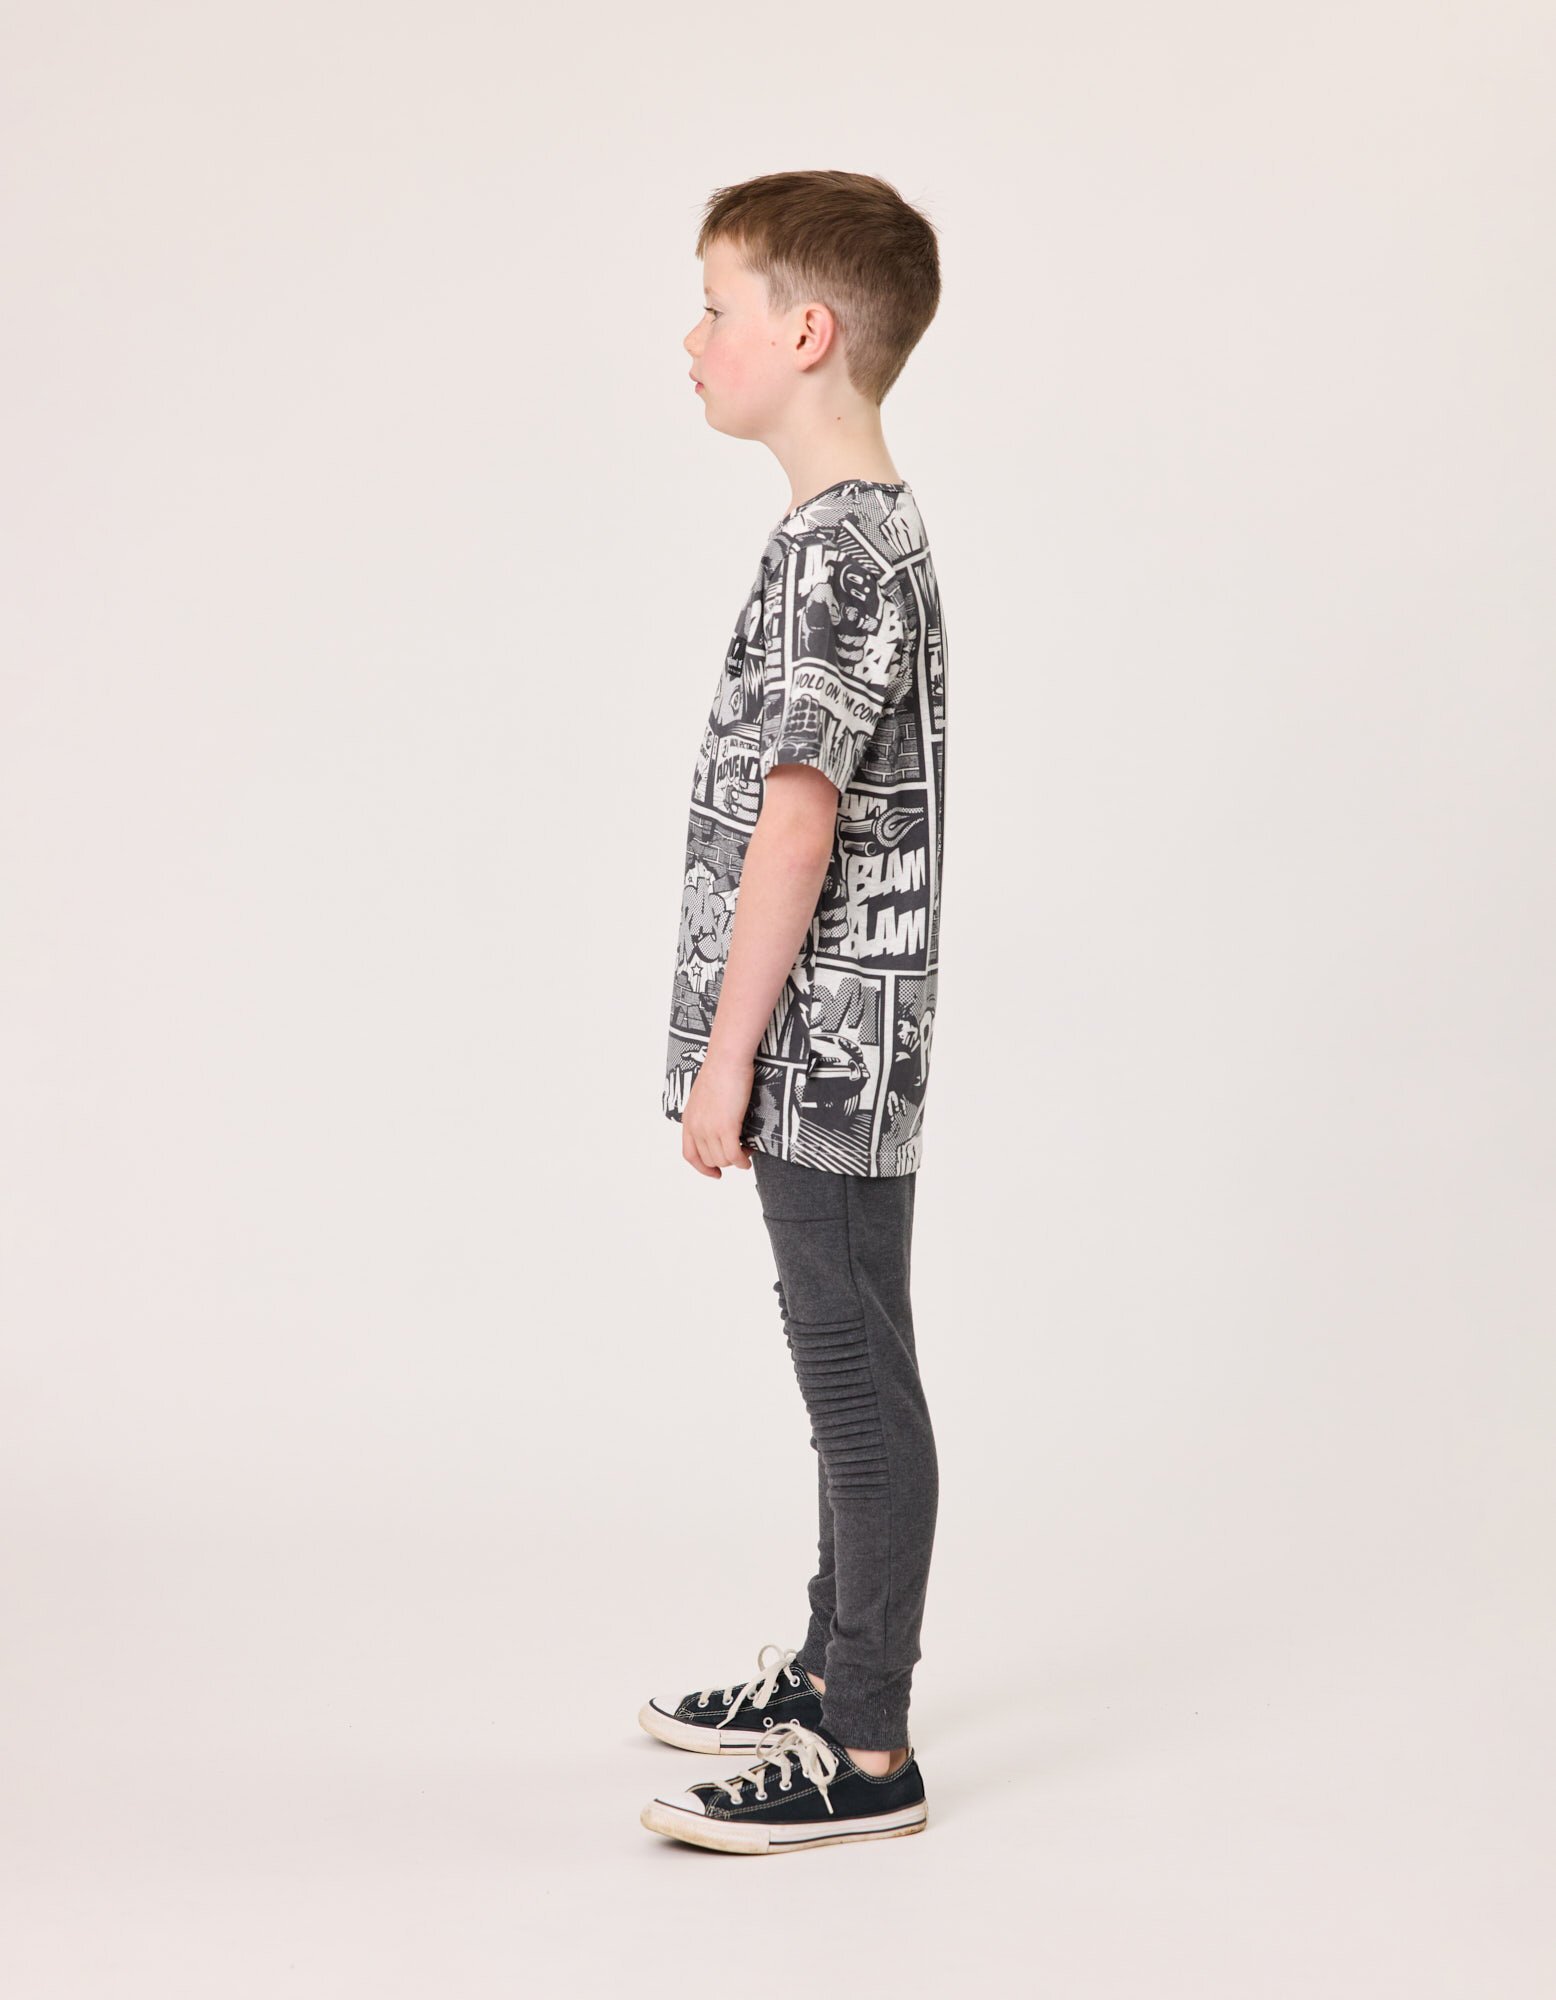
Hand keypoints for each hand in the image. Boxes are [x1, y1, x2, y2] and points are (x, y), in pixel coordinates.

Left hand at [681, 1049, 755, 1178]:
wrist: (727, 1059)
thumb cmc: (721, 1070)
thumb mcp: (704, 1096)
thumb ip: (706, 1114)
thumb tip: (719, 1126)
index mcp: (689, 1120)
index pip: (690, 1154)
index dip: (702, 1168)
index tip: (715, 1173)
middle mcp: (696, 1127)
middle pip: (709, 1159)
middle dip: (725, 1162)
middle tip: (740, 1153)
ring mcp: (710, 1128)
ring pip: (722, 1159)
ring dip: (736, 1160)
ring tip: (747, 1151)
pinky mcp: (726, 1127)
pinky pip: (734, 1155)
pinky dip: (742, 1161)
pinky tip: (748, 1158)